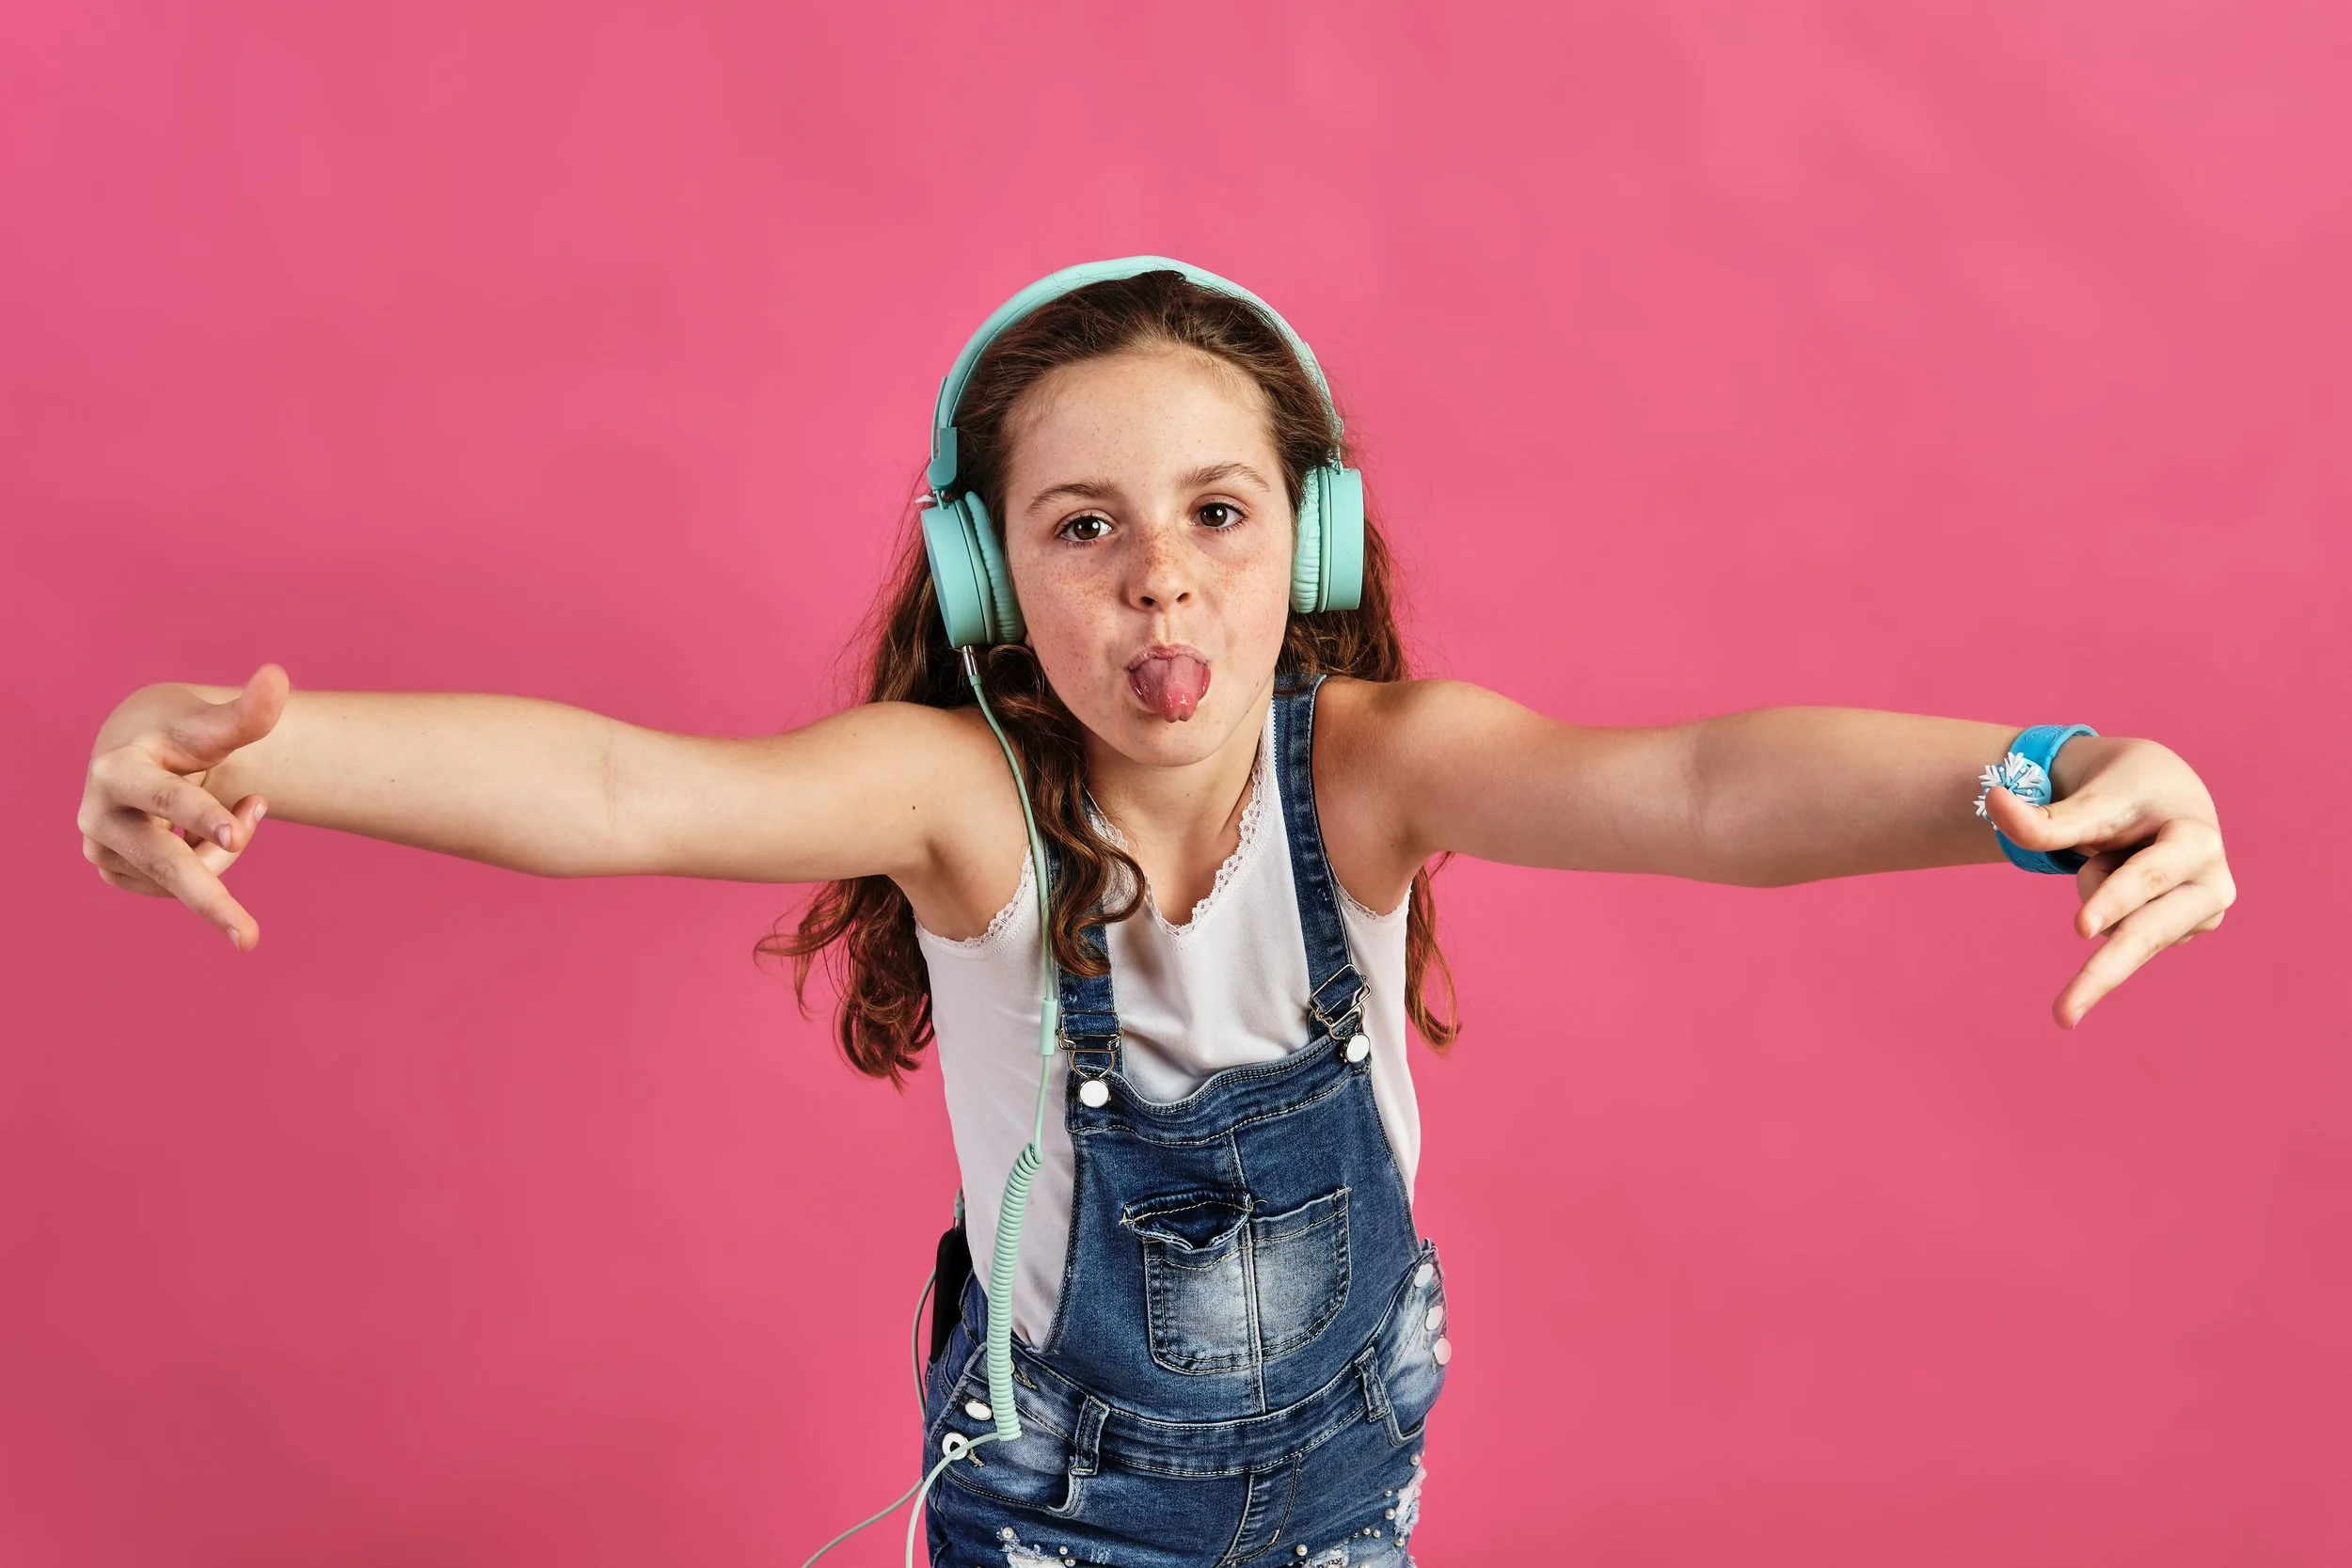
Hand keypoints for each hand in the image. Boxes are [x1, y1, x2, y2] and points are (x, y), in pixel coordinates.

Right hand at [79, 664, 289, 951]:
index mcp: (119, 770)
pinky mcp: (113, 871)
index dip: (201, 815)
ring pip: (183, 874)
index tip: (234, 836)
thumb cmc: (180, 733)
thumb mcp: (210, 724)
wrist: (138, 750)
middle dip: (211, 898)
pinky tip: (211, 835)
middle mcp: (99, 814)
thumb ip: (247, 712)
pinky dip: (208, 864)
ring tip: (243, 808)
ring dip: (225, 851)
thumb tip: (278, 677)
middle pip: (164, 863)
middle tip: (250, 940)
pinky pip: (174, 887)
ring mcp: (102, 848)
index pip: (165, 797)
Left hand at [1979, 736, 2234, 1028]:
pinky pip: (2122, 940)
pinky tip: (2125, 886)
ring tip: (2111, 857)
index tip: (2081, 930)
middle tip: (2062, 1017)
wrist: (2163, 797)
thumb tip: (1991, 800)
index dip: (2116, 900)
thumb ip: (2047, 817)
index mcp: (2197, 839)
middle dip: (2103, 972)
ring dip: (2098, 907)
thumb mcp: (2092, 798)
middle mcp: (2211, 884)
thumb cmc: (2126, 792)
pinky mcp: (2180, 934)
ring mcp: (2199, 916)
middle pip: (2147, 932)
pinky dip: (2107, 914)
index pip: (2149, 875)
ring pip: (2128, 939)